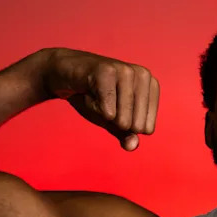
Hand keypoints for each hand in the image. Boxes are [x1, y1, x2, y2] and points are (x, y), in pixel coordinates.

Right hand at [41, 47, 159, 150]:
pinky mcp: (107, 71)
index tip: (114, 106)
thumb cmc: (94, 96)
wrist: (65, 74)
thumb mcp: (113, 120)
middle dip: (114, 120)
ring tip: (96, 94)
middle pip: (135, 125)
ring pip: (121, 119)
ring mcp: (126, 71)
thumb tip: (132, 146)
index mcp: (151, 86)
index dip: (125, 125)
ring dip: (102, 113)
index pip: (147, 128)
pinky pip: (106, 111)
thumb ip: (126, 135)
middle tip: (103, 100)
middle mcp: (143, 75)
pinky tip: (87, 90)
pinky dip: (92, 107)